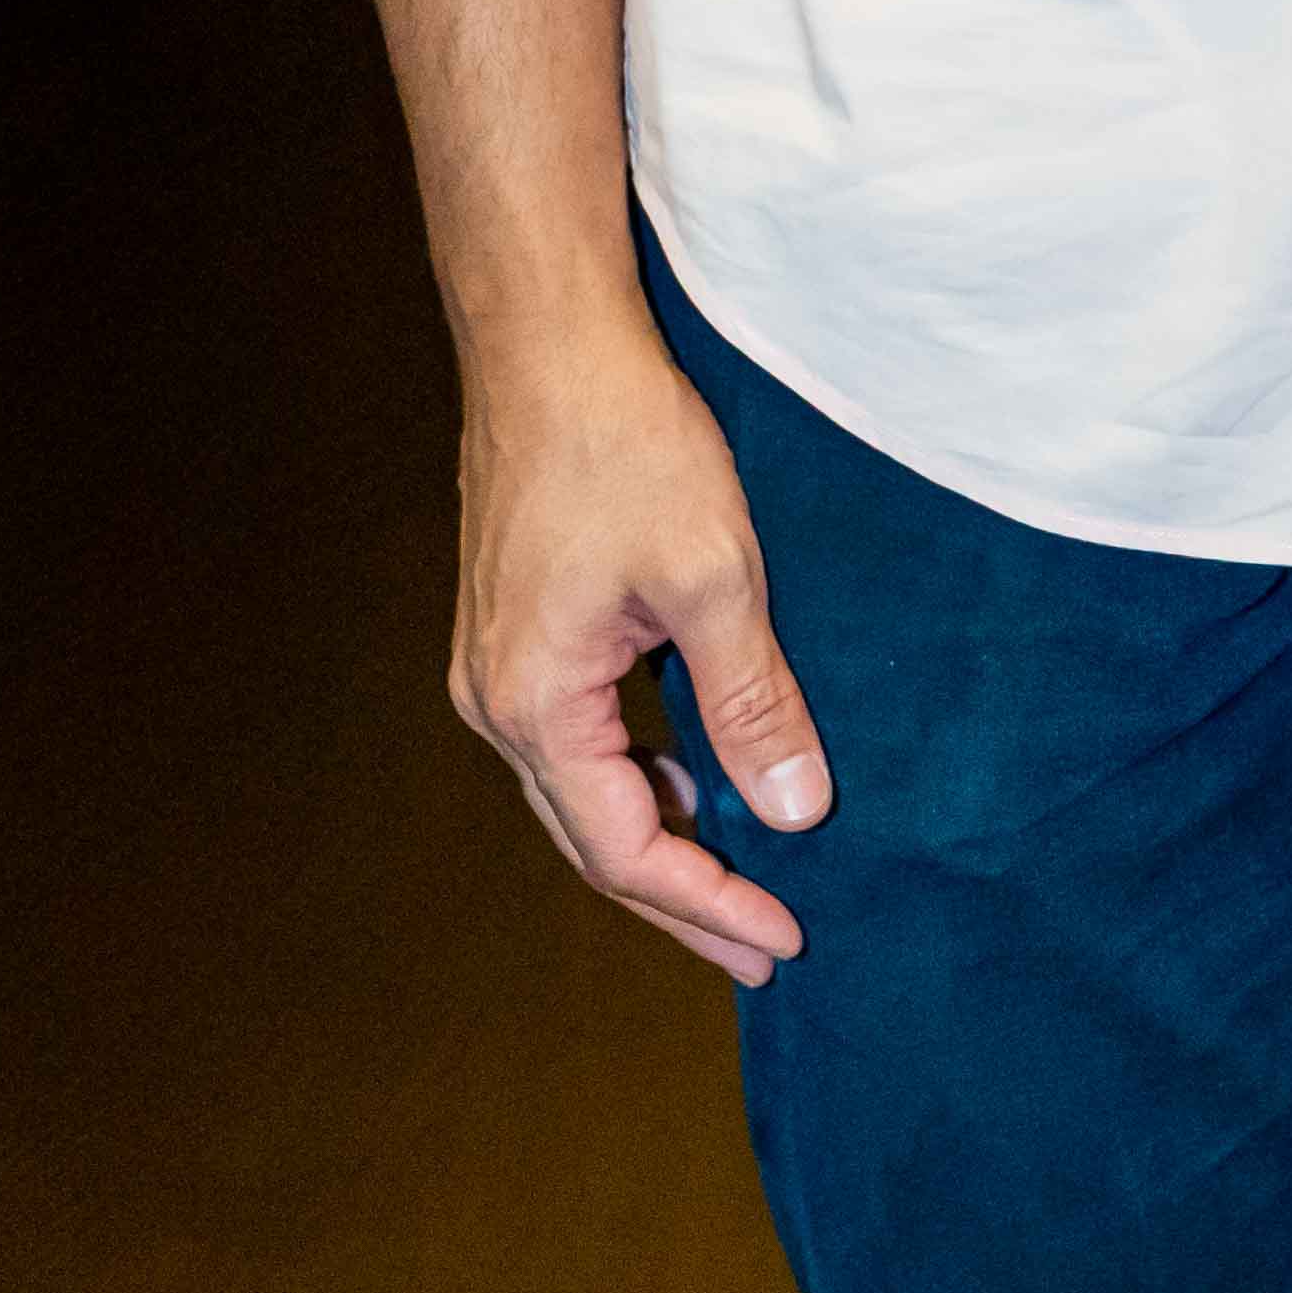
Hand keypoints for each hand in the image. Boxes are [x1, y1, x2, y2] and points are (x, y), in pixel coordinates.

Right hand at [451, 316, 829, 988]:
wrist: (549, 342)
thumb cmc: (625, 443)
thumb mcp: (714, 577)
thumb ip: (752, 702)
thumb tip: (796, 813)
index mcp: (533, 704)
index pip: (625, 849)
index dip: (706, 901)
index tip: (780, 938)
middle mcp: (495, 701)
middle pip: (591, 840)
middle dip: (681, 898)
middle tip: (762, 950)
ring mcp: (495, 665)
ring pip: (579, 792)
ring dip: (658, 840)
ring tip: (736, 885)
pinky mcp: (515, 628)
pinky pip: (576, 738)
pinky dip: (636, 776)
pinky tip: (689, 779)